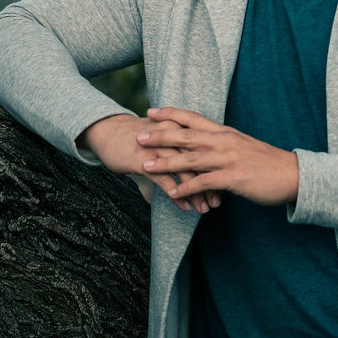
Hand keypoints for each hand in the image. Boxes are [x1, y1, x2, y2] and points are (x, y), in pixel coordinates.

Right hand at [80, 114, 221, 212]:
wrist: (110, 132)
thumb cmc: (142, 136)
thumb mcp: (167, 135)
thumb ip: (185, 144)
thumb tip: (206, 162)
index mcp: (181, 127)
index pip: (206, 149)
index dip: (218, 168)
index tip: (227, 186)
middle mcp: (173, 136)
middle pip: (198, 161)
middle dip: (210, 183)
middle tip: (219, 202)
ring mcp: (158, 148)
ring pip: (183, 172)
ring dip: (195, 193)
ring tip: (204, 209)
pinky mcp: (143, 160)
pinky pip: (164, 180)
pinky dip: (177, 195)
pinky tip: (185, 207)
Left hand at [138, 107, 298, 206]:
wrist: (292, 175)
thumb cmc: (266, 162)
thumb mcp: (242, 146)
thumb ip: (222, 144)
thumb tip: (204, 144)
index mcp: (225, 132)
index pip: (194, 118)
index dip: (172, 114)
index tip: (152, 111)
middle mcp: (225, 142)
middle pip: (187, 136)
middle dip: (161, 136)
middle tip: (139, 136)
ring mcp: (229, 159)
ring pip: (191, 159)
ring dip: (167, 163)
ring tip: (147, 166)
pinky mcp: (234, 177)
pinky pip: (205, 182)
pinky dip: (188, 187)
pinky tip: (173, 193)